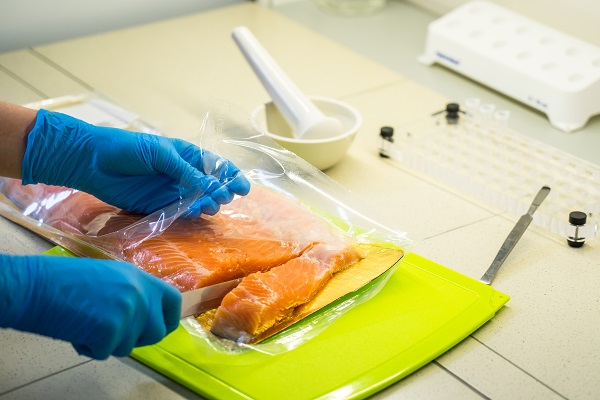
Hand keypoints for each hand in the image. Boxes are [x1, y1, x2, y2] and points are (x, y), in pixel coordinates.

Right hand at [0, 254, 181, 359]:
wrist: (37, 286)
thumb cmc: (65, 281)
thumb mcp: (110, 278)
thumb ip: (132, 295)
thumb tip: (144, 318)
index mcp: (141, 278)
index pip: (173, 302)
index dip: (168, 319)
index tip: (158, 327)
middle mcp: (140, 293)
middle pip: (156, 332)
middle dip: (136, 339)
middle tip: (111, 332)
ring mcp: (128, 311)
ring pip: (129, 346)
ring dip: (108, 343)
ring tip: (86, 324)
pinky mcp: (111, 329)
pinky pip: (105, 353)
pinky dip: (89, 348)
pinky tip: (75, 330)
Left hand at [22, 109, 249, 214]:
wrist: (93, 162)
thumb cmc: (126, 148)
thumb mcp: (160, 154)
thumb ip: (184, 171)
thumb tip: (209, 185)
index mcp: (186, 155)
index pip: (216, 166)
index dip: (232, 176)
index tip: (243, 187)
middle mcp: (183, 174)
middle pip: (212, 186)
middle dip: (223, 191)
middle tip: (224, 196)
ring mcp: (172, 191)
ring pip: (199, 200)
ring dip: (209, 203)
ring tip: (212, 205)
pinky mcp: (159, 206)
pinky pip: (181, 212)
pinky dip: (191, 213)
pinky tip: (196, 212)